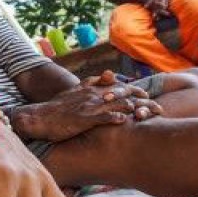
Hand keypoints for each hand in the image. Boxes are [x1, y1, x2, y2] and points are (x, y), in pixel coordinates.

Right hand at [10, 78, 162, 141]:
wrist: (39, 116)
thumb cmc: (56, 108)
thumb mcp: (75, 91)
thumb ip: (92, 83)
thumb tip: (107, 75)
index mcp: (91, 89)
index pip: (117, 86)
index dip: (134, 89)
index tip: (146, 94)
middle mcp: (93, 95)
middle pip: (123, 94)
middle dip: (142, 100)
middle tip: (158, 106)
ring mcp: (89, 107)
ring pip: (117, 105)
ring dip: (135, 109)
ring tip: (149, 114)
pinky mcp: (83, 119)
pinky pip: (102, 117)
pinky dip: (114, 118)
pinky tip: (126, 121)